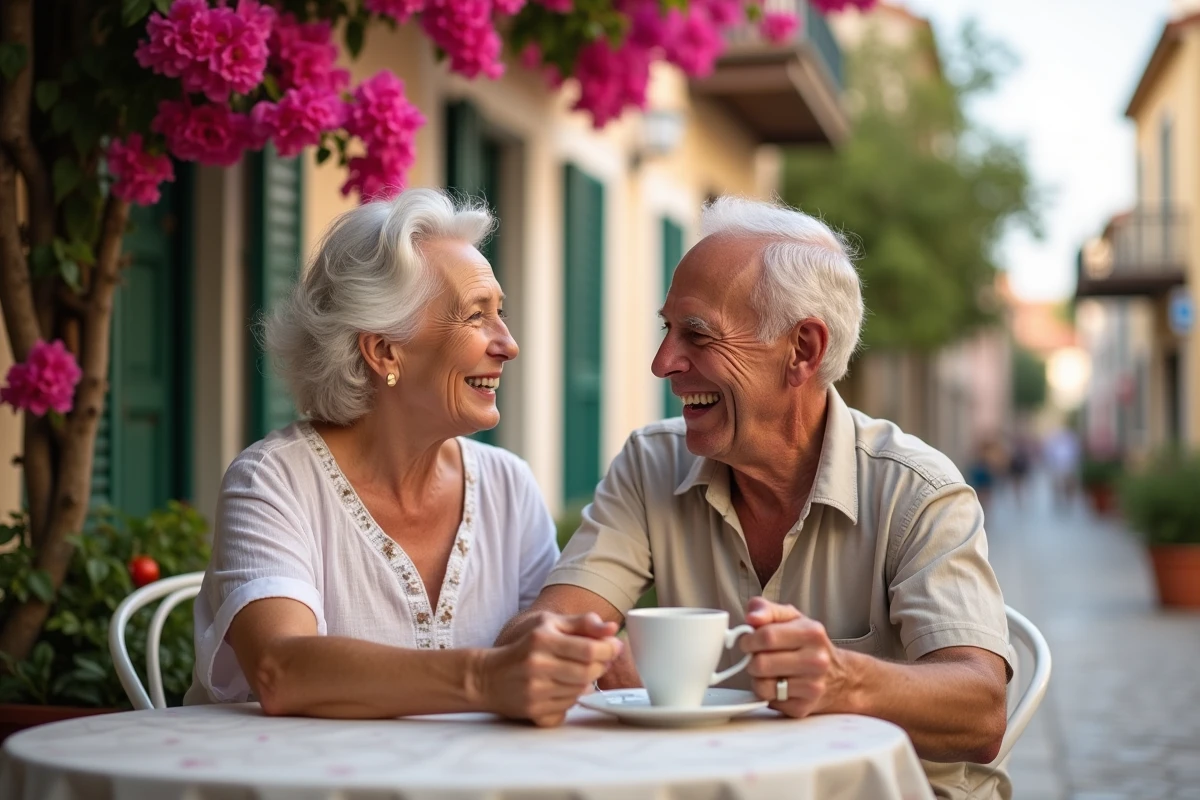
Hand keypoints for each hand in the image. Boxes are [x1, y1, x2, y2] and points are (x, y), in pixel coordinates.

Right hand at [477, 612, 621, 726]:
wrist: (486, 677)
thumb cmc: (523, 646)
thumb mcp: (548, 623)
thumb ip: (582, 623)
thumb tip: (612, 628)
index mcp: (542, 639)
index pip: (589, 648)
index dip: (608, 649)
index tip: (614, 647)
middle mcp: (537, 665)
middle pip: (588, 672)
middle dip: (600, 666)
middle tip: (599, 660)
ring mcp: (535, 691)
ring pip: (580, 691)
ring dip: (586, 682)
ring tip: (577, 672)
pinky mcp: (534, 711)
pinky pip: (568, 708)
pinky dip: (571, 698)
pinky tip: (562, 688)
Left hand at [741, 597, 850, 717]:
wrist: (840, 677)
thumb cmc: (808, 644)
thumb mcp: (791, 618)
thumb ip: (767, 610)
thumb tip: (751, 617)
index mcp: (812, 633)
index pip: (766, 636)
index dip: (749, 639)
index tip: (748, 641)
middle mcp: (816, 661)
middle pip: (761, 663)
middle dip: (751, 659)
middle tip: (758, 656)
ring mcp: (812, 687)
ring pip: (762, 686)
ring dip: (758, 678)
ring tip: (769, 671)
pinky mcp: (803, 708)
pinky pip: (769, 701)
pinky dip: (768, 693)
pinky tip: (779, 685)